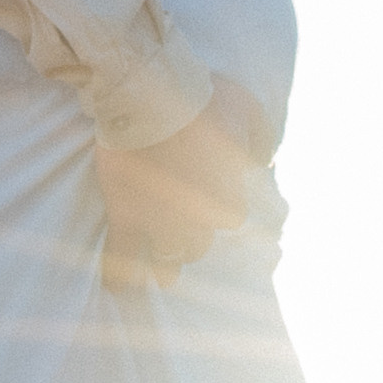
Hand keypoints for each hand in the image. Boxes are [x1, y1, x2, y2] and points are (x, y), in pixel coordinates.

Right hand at [96, 77, 270, 291]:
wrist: (150, 93)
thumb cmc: (203, 98)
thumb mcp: (249, 109)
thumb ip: (263, 139)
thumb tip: (265, 162)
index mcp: (228, 196)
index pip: (230, 218)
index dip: (218, 206)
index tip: (207, 196)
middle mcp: (197, 220)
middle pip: (198, 246)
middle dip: (191, 239)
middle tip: (181, 229)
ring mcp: (158, 221)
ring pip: (167, 259)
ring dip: (166, 262)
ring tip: (163, 272)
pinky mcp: (125, 214)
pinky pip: (121, 255)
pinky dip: (119, 276)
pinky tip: (117, 289)